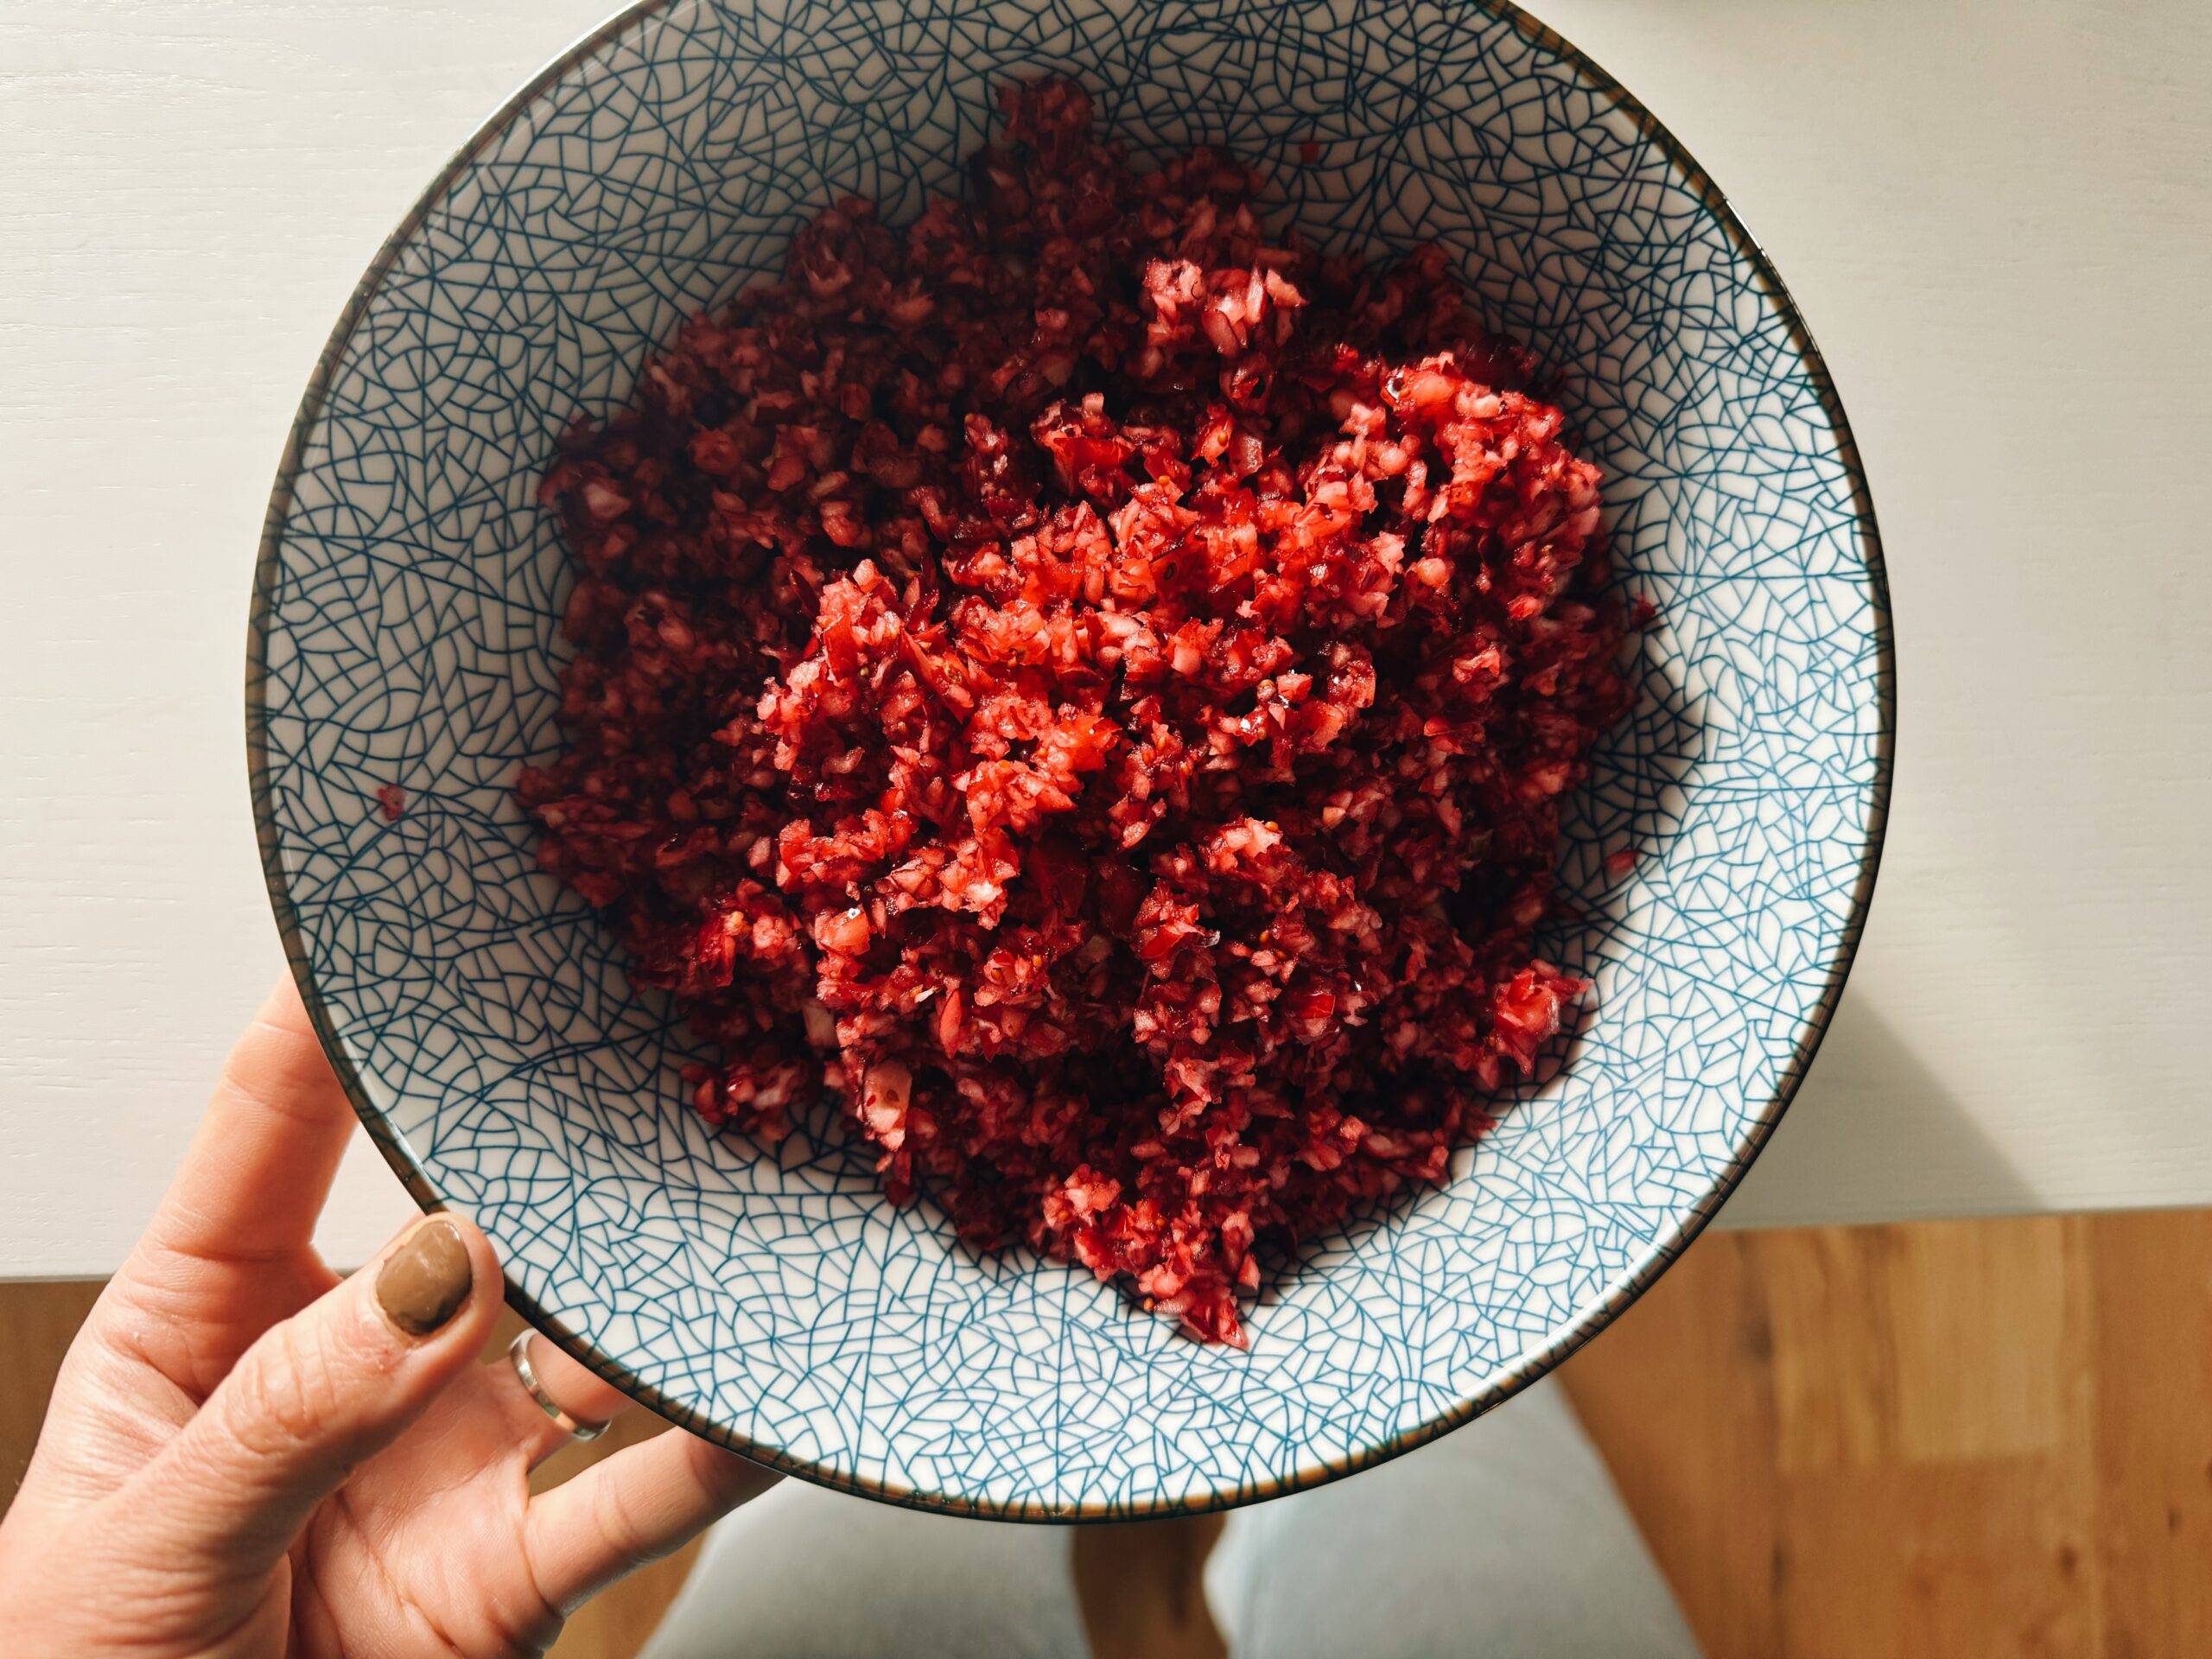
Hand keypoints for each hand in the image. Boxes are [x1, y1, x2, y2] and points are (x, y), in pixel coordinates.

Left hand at [0, 982, 775, 1655]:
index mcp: (206, 1316)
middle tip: (626, 1052)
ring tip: (726, 1235)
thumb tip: (439, 1276)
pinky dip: (707, 1454)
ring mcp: (447, 1459)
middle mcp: (352, 1361)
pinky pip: (631, 1498)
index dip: (331, 1015)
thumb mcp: (138, 1539)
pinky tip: (762, 1401)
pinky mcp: (516, 1567)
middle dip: (543, 1138)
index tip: (404, 909)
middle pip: (464, 1215)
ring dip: (652, 1299)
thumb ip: (292, 1409)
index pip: (271, 1128)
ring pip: (577, 1347)